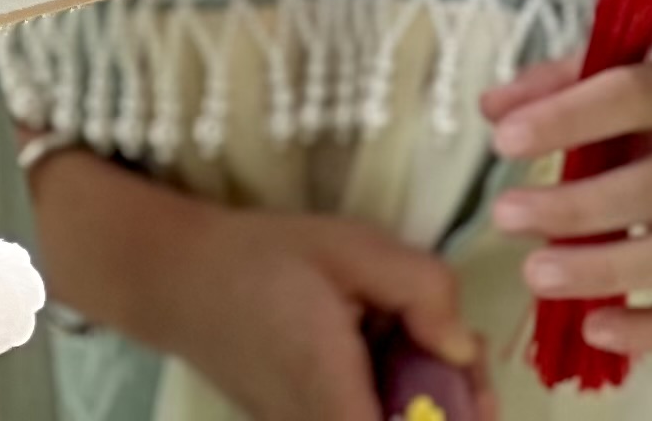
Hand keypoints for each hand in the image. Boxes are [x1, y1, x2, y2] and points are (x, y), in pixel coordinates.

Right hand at [35, 154, 476, 420]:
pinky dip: (392, 398)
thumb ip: (422, 289)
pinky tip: (386, 352)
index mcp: (337, 400)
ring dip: (425, 400)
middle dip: (455, 406)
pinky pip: (366, 417)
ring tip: (423, 342)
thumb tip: (463, 347)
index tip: (474, 384)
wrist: (177, 280)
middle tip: (457, 349)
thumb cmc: (260, 258)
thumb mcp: (349, 247)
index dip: (457, 419)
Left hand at [481, 53, 651, 358]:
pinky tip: (593, 329)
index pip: (633, 96)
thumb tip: (491, 108)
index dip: (568, 117)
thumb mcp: (626, 78)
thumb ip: (556, 85)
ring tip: (534, 274)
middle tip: (505, 216)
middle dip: (575, 207)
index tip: (503, 140)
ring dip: (602, 269)